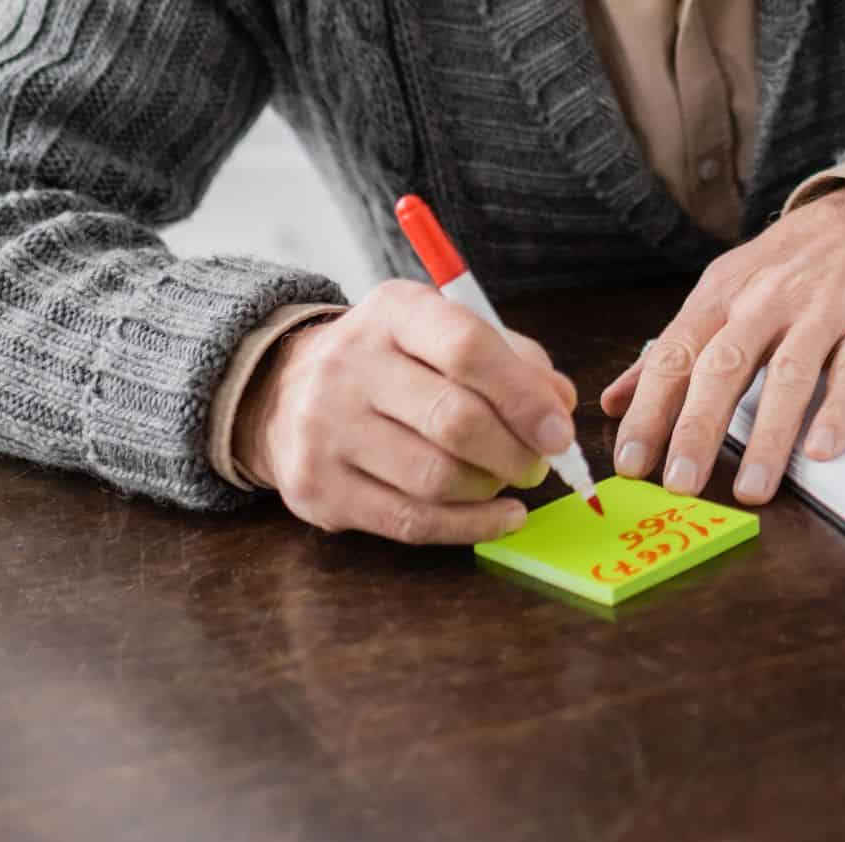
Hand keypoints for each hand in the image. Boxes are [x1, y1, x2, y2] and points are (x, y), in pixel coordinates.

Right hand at [234, 280, 577, 543]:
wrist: (284, 392)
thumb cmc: (395, 366)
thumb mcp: (447, 337)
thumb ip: (514, 363)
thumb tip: (560, 406)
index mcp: (393, 312)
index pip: (467, 348)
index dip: (525, 397)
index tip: (559, 432)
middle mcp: (349, 364)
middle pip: (456, 420)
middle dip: (515, 452)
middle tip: (539, 465)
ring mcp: (324, 428)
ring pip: (437, 477)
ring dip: (491, 488)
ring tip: (506, 481)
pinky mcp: (318, 488)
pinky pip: (412, 521)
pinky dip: (472, 526)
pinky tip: (502, 517)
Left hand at [601, 184, 844, 504]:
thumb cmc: (789, 266)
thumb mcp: (721, 293)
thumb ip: (672, 349)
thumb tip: (614, 401)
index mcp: (721, 297)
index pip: (675, 357)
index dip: (650, 411)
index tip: (632, 461)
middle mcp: (766, 302)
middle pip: (724, 368)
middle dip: (697, 429)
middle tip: (681, 482)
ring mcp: (822, 312)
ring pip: (788, 376)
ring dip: (767, 436)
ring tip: (751, 487)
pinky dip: (839, 412)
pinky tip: (822, 449)